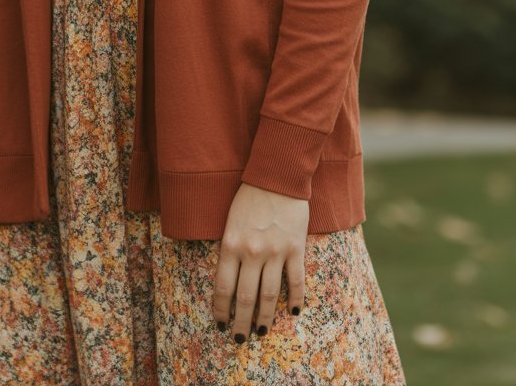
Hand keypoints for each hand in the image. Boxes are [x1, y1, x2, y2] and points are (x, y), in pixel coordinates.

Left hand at [213, 182, 308, 341]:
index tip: (220, 323)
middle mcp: (252, 252)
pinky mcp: (296, 248)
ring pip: (269, 295)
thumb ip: (229, 249)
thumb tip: (229, 281)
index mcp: (231, 244)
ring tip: (261, 332)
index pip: (223, 287)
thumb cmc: (249, 197)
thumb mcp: (230, 222)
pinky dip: (295, 299)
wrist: (277, 176)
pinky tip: (293, 311)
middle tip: (239, 339)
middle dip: (241, 323)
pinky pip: (296, 281)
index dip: (221, 310)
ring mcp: (275, 252)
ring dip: (265, 318)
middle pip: (245, 298)